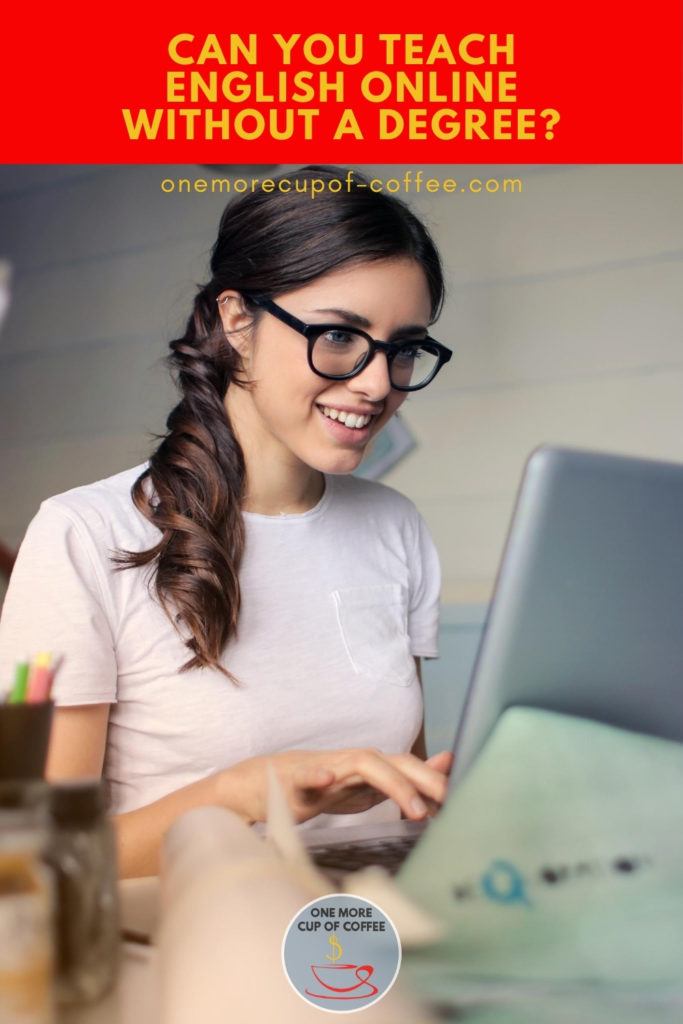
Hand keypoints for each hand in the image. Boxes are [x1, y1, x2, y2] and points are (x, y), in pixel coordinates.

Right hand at [223, 747, 453, 824]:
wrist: (268, 784)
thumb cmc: (324, 786)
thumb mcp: (370, 786)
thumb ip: (406, 778)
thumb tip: (448, 764)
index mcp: (372, 768)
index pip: (411, 768)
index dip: (436, 781)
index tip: (462, 802)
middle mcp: (355, 762)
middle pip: (395, 762)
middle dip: (425, 779)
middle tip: (450, 802)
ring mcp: (327, 767)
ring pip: (363, 764)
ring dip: (391, 782)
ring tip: (414, 808)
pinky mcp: (297, 779)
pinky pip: (307, 775)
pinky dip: (317, 776)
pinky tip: (327, 781)